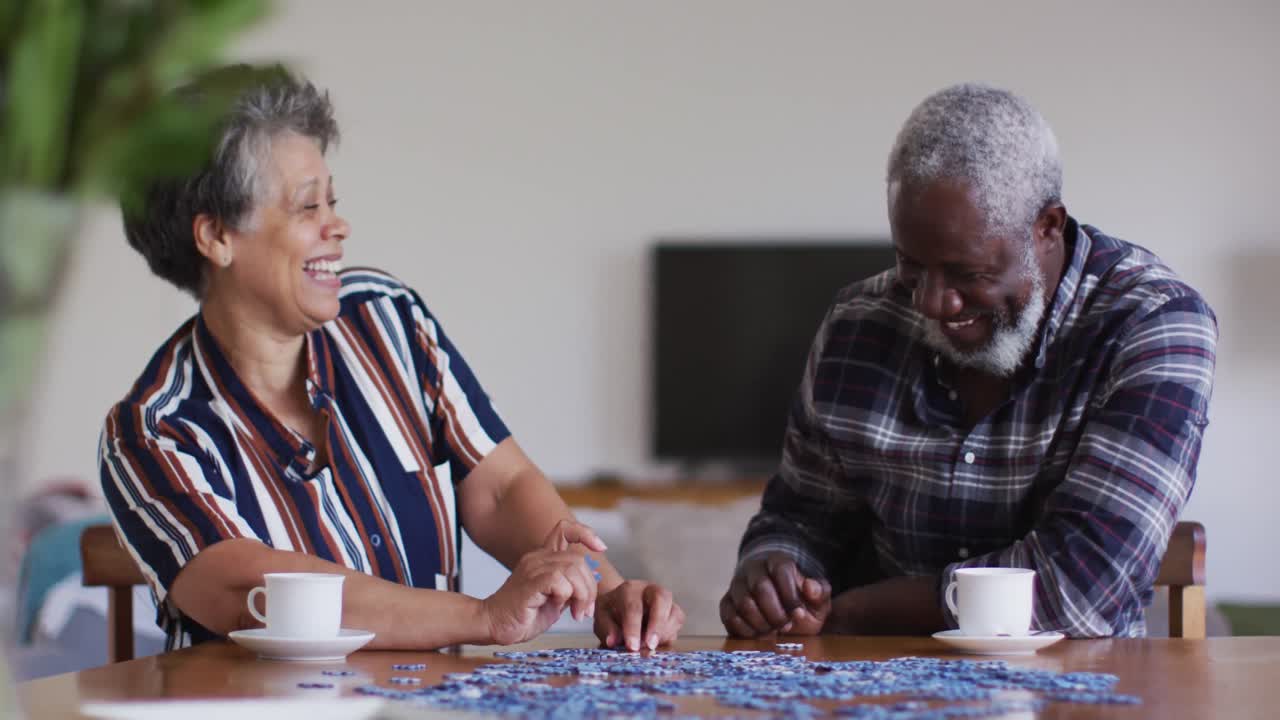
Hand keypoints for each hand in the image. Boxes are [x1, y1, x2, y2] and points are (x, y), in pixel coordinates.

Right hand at [481, 519, 606, 644]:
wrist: (493, 625)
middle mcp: (538, 558)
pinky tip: (559, 608)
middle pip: (579, 558)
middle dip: (590, 587)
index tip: (601, 548)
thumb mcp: (554, 600)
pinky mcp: (530, 582)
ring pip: (573, 568)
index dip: (585, 533)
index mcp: (543, 558)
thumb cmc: (522, 615)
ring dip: (582, 594)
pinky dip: (567, 596)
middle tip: (584, 610)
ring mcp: (533, 568)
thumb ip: (570, 587)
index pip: (564, 529)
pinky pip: (559, 580)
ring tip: (576, 614)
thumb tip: (591, 581)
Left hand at [594, 580, 684, 650]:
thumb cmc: (612, 610)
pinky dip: (670, 635)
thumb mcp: (602, 617)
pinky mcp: (674, 612)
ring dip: (664, 633)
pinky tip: (658, 644)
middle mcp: (651, 590)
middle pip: (662, 599)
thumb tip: (612, 641)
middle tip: (650, 645)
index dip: (633, 628)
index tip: (632, 647)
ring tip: (650, 647)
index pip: (634, 607)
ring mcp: (665, 600)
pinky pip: (678, 623)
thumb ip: (607, 629)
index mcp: (629, 589)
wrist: (621, 603)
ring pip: (675, 613)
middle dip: (657, 624)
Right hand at [720, 552, 830, 636]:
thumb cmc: (799, 603)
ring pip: (743, 603)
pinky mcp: (726, 603)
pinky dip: (746, 631)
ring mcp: (737, 585)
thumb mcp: (817, 600)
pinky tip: (759, 634)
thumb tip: (809, 586)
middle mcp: (754, 569)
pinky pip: (729, 616)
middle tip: (786, 627)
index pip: (781, 570)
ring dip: (761, 623)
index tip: (799, 614)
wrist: (778, 608)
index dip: (790, 595)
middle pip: (760, 587)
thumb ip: (820, 592)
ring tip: (773, 631)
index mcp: (778, 562)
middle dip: (776, 613)